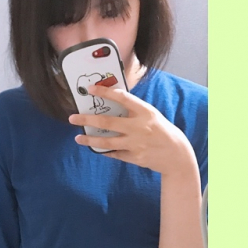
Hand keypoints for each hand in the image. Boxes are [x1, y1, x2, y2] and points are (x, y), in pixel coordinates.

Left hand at [68, 84, 197, 176]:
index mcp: (145, 112)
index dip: (105, 92)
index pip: (122, 98)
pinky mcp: (134, 157)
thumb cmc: (161, 131)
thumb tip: (111, 104)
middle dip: (87, 119)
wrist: (175, 154)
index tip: (91, 89)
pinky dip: (104, 151)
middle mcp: (139, 127)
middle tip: (72, 117)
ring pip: (107, 142)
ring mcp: (136, 143)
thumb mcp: (151, 115)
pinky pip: (114, 153)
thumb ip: (133, 110)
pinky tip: (95, 148)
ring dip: (90, 139)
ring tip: (78, 138)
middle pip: (108, 122)